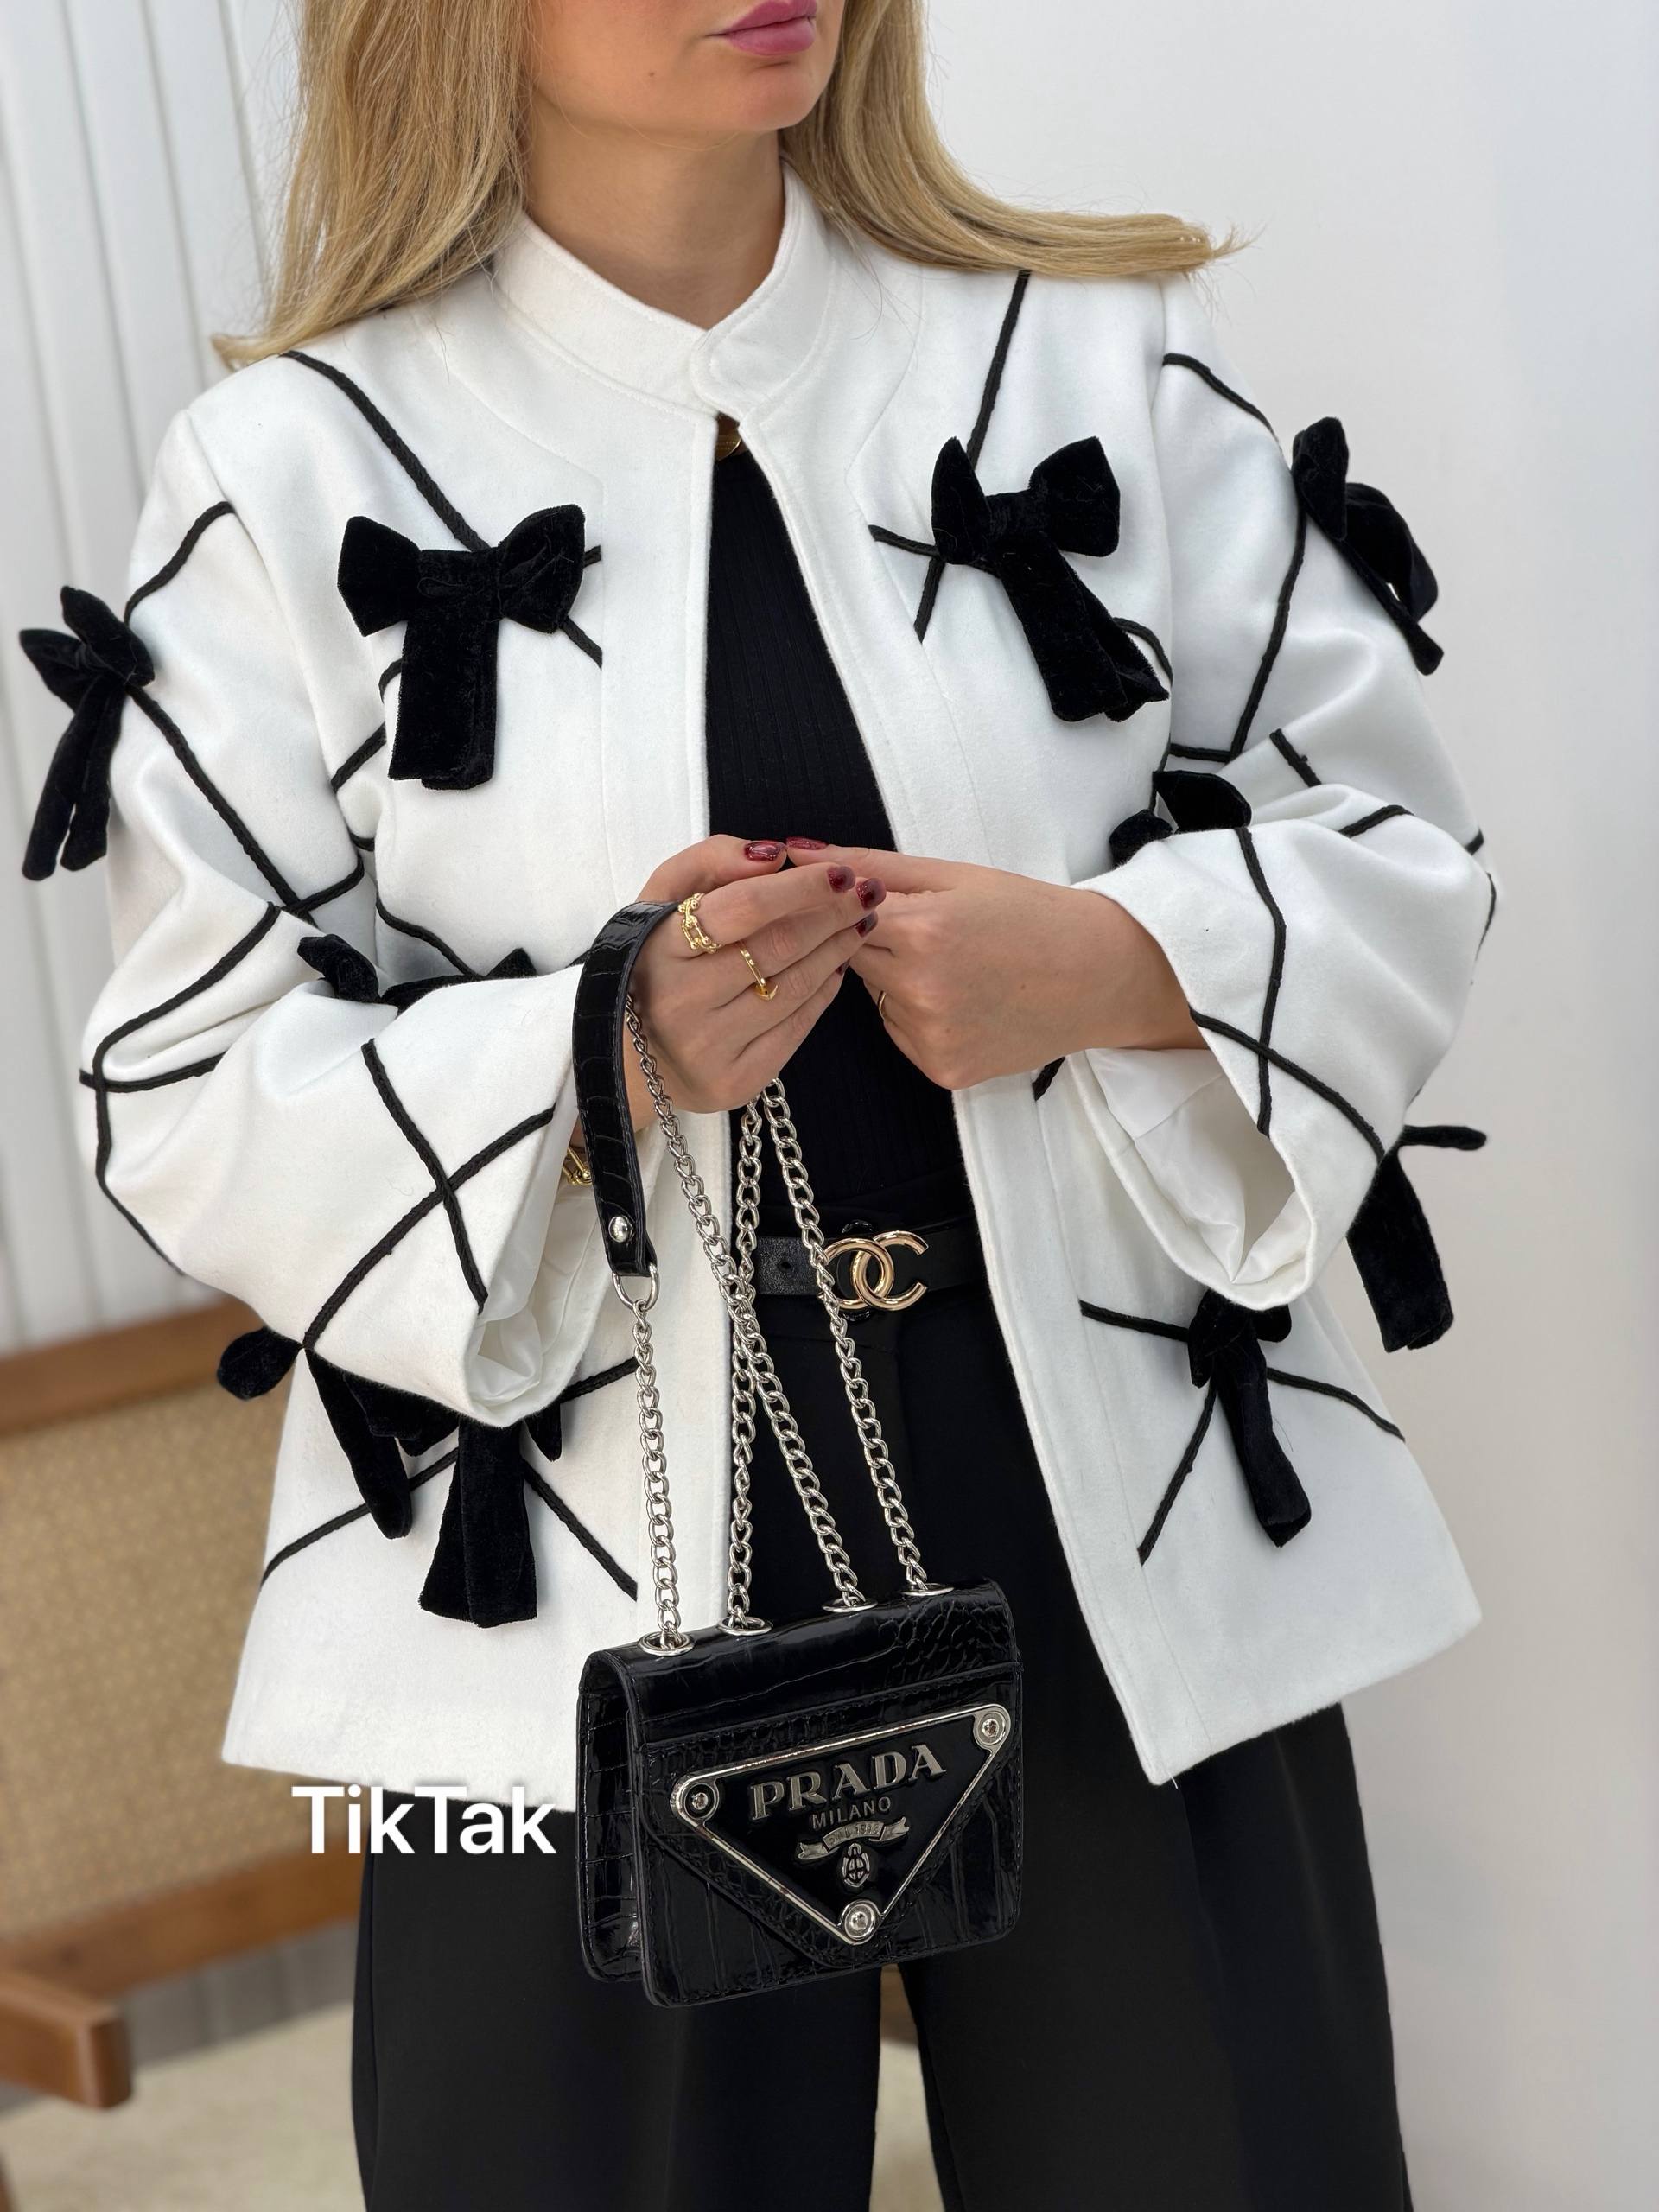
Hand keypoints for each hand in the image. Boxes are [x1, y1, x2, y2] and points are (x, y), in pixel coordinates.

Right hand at [616, 836, 882, 1121]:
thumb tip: (774, 855)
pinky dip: (825, 990)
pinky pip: (797, 1027)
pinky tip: (837, 964)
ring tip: (860, 922)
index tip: (842, 871)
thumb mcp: (661, 898)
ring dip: (838, 948)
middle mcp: (681, 1002)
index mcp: (659, 948)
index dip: (800, 888)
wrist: (628, 1051)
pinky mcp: (735, 1081)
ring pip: (795, 987)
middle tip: (868, 892)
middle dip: (832, 914)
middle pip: (778, 948)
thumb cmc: (654, 960)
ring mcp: (709, 1047)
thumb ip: (711, 861)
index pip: (742, 909)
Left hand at [785, 842, 1198, 1087]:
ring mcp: (930, 1037)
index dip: (846, 906)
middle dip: (873, 941)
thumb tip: (796, 850)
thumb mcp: (952, 875)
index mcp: (922, 930)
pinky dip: (917, 1017)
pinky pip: (900, 1034)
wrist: (1099, 974)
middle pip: (850, 959)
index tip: (857, 901)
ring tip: (955, 966)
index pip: (835, 917)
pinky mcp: (941, 1069)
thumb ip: (867, 863)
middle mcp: (920, 990)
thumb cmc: (1031, 916)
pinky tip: (963, 1001)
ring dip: (894, 981)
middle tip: (926, 930)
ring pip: (874, 999)